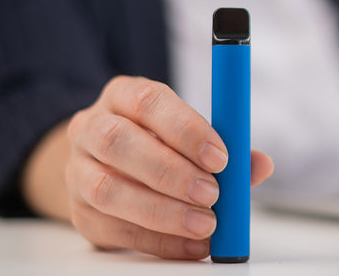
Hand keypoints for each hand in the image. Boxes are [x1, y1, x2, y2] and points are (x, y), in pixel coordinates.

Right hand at [65, 76, 272, 259]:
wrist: (105, 161)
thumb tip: (261, 164)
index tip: (220, 156)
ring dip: (162, 210)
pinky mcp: (79, 211)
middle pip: (119, 142)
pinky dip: (158, 241)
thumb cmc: (155, 139)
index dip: (185, 128)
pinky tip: (191, 244)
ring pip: (107, 189)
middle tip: (212, 193)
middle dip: (171, 171)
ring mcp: (78, 170)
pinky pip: (113, 230)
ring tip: (205, 223)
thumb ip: (222, 146)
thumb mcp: (183, 130)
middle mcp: (91, 127)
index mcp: (122, 95)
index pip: (147, 101)